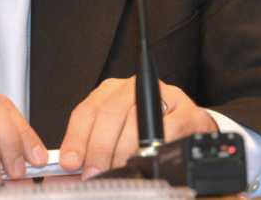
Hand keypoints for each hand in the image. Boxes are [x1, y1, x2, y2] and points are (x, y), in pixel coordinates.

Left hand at [58, 77, 216, 179]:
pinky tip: (146, 160)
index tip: (71, 162)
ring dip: (123, 152)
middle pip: (108, 114)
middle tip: (93, 173)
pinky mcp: (186, 111)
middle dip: (98, 149)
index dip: (76, 138)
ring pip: (135, 122)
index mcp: (110, 90)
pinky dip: (153, 148)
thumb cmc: (146, 131)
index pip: (86, 112)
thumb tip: (73, 167)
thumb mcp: (115, 134)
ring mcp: (161, 96)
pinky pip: (166, 129)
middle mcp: (133, 87)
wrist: (189, 127)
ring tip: (117, 171)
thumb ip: (93, 146)